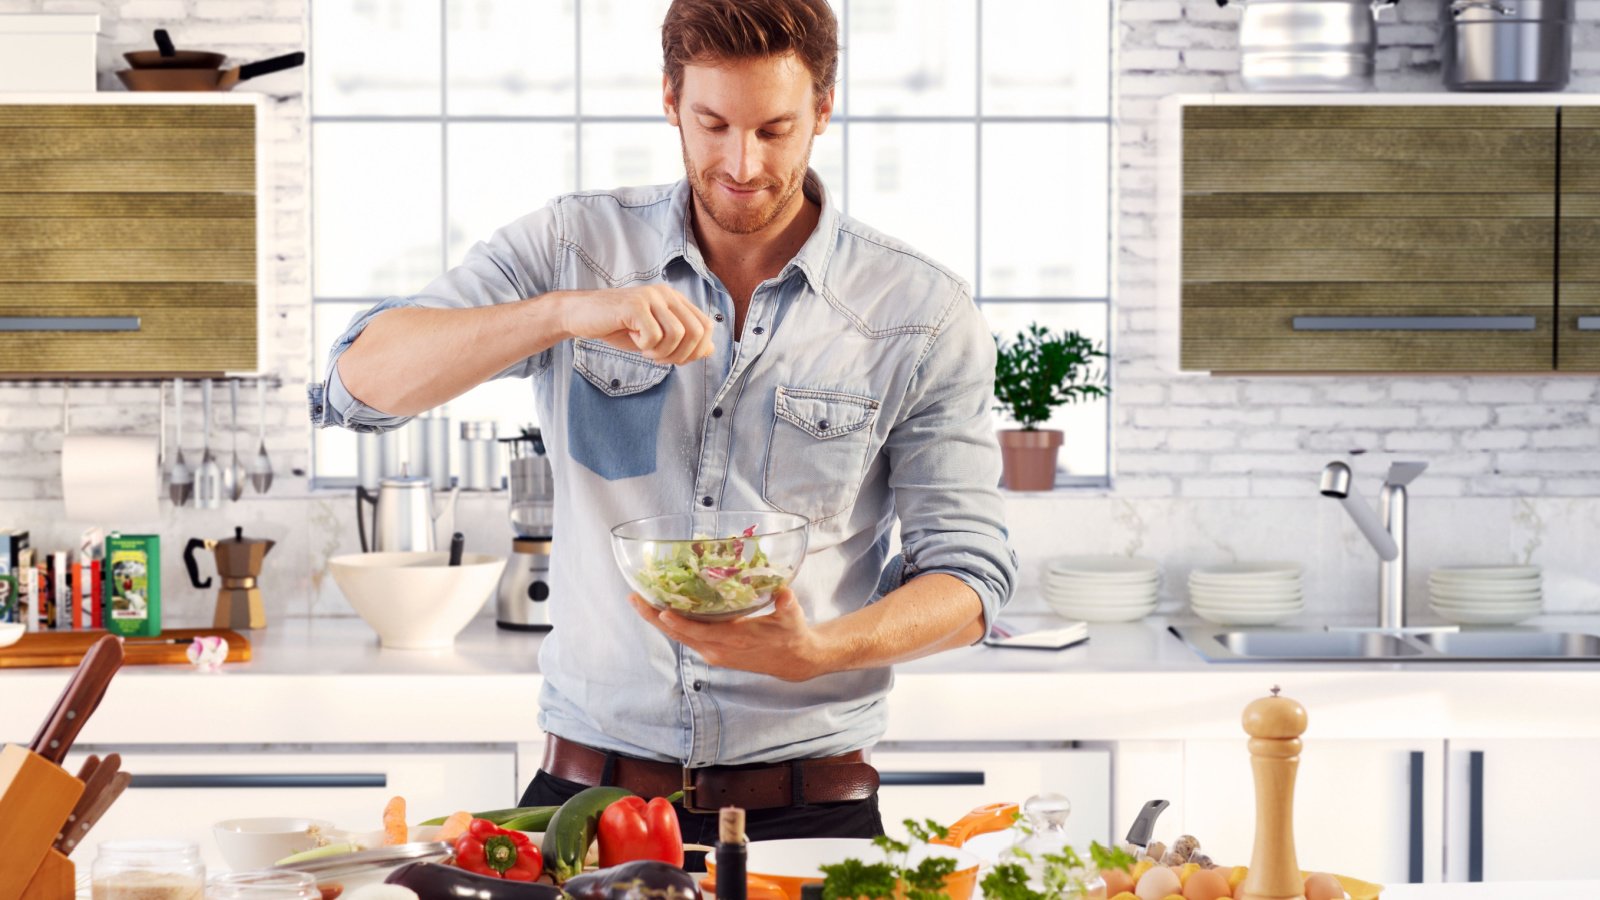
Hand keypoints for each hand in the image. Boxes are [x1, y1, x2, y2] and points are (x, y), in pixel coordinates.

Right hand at [559, 285, 714, 364]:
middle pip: (697, 331)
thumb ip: (683, 342)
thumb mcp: (655, 338)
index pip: (706, 326)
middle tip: (658, 358)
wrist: (581, 315)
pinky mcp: (635, 305)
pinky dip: (645, 347)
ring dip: (662, 352)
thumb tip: (710, 350)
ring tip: (645, 350)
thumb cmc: (618, 327)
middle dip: (681, 355)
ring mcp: (651, 297)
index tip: (675, 359)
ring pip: (678, 334)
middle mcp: (666, 294)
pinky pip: (654, 335)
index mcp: (675, 299)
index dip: (696, 350)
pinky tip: (633, 340)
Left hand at [628, 589, 828, 681]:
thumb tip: (784, 591)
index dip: (679, 623)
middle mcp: (717, 650)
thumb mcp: (792, 618)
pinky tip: (660, 609)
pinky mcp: (712, 651)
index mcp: (733, 641)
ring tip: (638, 600)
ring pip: (679, 636)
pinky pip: (686, 637)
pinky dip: (671, 624)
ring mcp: (712, 652)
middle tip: (633, 598)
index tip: (660, 611)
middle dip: (654, 617)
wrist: (792, 660)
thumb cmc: (791, 635)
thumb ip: (787, 605)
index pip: (700, 632)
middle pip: (679, 634)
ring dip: (657, 620)